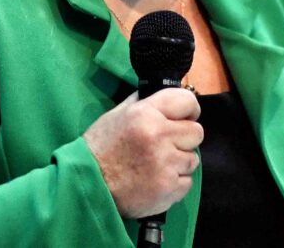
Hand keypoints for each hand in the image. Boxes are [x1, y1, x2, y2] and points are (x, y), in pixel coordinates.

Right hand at [83, 88, 203, 217]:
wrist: (87, 186)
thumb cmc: (101, 148)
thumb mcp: (118, 114)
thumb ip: (145, 102)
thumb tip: (169, 96)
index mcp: (146, 114)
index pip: (188, 101)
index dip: (189, 110)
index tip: (185, 117)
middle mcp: (159, 136)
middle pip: (196, 132)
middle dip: (184, 138)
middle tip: (166, 145)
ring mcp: (165, 164)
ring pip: (193, 159)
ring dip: (179, 162)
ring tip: (157, 165)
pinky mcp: (168, 188)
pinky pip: (187, 182)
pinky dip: (175, 183)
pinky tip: (156, 180)